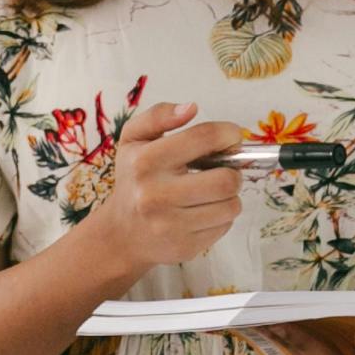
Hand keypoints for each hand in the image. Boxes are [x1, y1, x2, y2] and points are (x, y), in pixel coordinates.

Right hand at [80, 101, 249, 279]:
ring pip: (230, 206)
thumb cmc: (133, 179)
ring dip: (229, 196)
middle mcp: (156, 194)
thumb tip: (191, 108)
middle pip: (225, 179)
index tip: (231, 137)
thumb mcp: (133, 139)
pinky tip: (203, 211)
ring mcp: (171, 225)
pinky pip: (224, 226)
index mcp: (146, 161)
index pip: (203, 138)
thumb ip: (158, 116)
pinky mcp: (184, 247)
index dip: (228, 134)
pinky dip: (221, 216)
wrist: (121, 232)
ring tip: (212, 191)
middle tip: (224, 170)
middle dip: (233, 171)